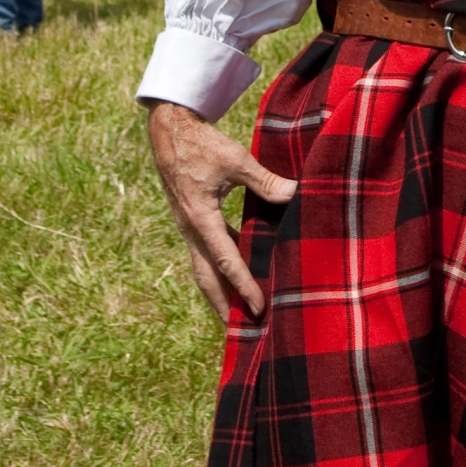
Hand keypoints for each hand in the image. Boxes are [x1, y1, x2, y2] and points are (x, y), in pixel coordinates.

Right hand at [146, 100, 296, 322]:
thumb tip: (295, 195)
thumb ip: (265, 180)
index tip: (260, 308)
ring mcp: (189, 229)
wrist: (169, 133)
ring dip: (219, 294)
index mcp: (200, 218)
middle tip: (242, 333)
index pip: (226, 261)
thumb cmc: (202, 144)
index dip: (244, 286)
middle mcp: (191, 230)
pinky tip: (236, 279)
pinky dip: (219, 273)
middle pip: (206, 279)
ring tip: (237, 318)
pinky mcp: (192, 223)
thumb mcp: (235, 159)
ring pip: (203, 271)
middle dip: (223, 307)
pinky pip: (205, 256)